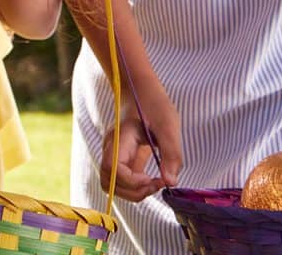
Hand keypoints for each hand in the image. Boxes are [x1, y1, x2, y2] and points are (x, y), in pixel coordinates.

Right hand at [101, 81, 181, 200]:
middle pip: (109, 182)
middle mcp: (112, 148)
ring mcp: (115, 153)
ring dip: (133, 191)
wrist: (141, 90)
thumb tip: (170, 182)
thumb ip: (171, 155)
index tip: (154, 178)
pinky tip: (154, 178)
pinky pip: (123, 179)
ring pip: (113, 184)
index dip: (132, 181)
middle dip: (133, 191)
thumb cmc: (154, 103)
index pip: (113, 168)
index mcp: (120, 138)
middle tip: (156, 184)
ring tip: (154, 183)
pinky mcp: (123, 157)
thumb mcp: (169, 126)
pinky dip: (137, 185)